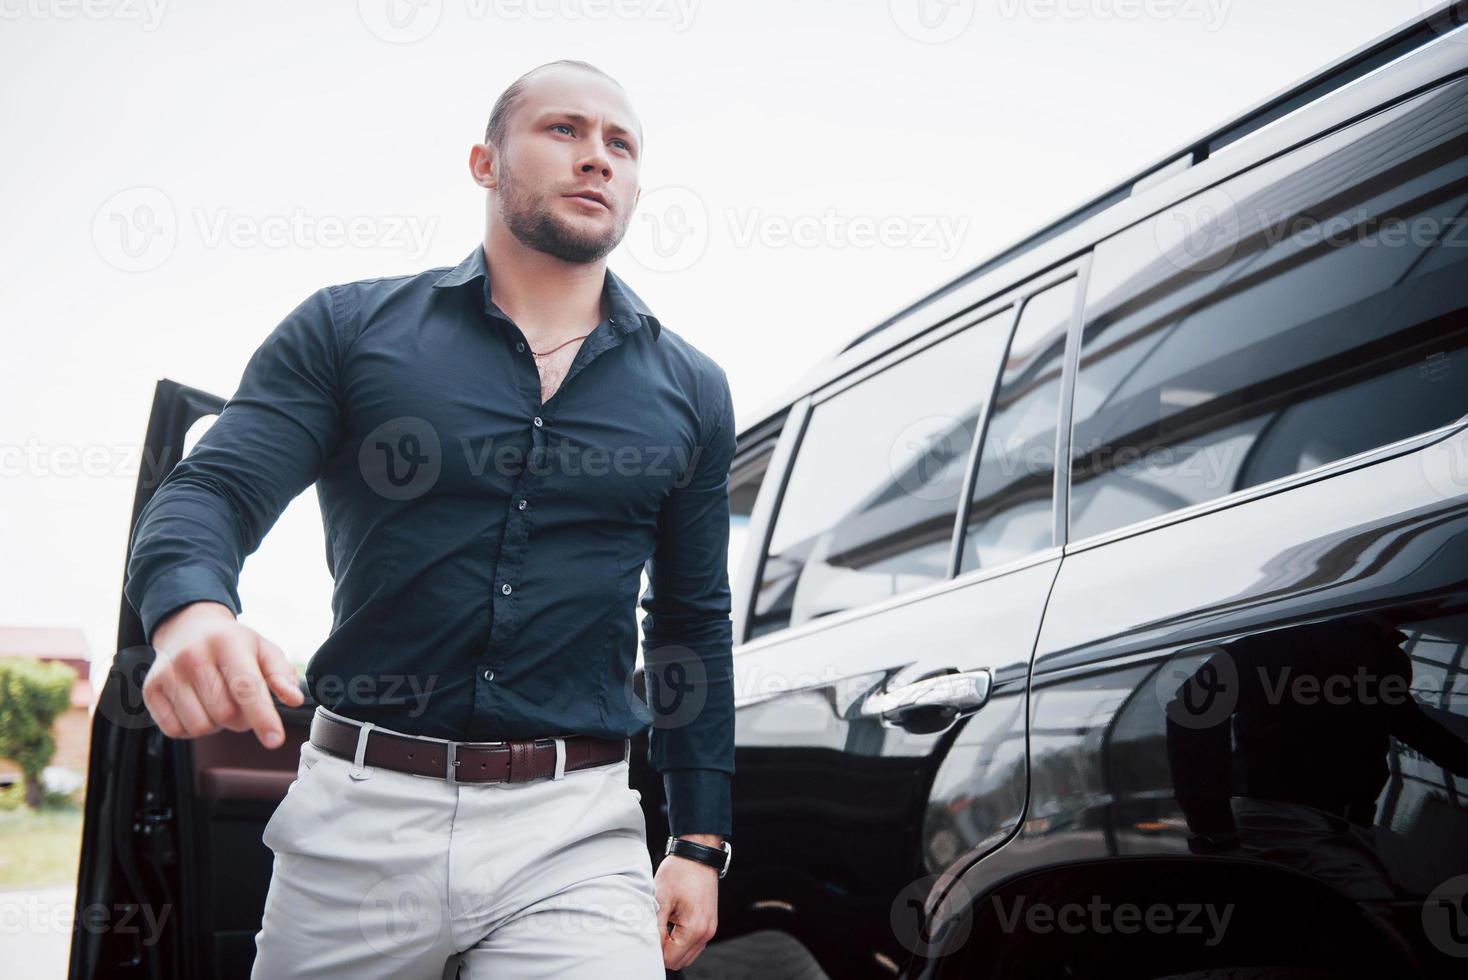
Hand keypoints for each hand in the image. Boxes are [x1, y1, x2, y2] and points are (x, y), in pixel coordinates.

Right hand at [143, 600, 303, 748]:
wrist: (187, 627)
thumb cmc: (232, 643)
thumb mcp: (262, 648)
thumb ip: (281, 674)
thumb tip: (294, 699)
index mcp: (227, 642)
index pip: (246, 687)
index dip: (262, 717)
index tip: (275, 740)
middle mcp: (192, 656)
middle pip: (226, 713)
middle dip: (242, 718)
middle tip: (242, 701)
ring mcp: (167, 673)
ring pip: (201, 726)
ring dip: (217, 725)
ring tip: (217, 700)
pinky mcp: (150, 690)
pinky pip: (176, 731)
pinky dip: (192, 728)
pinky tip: (197, 706)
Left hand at [654, 833, 720, 969]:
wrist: (698, 854)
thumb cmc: (680, 872)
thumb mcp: (661, 898)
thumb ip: (655, 927)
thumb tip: (649, 946)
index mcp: (694, 929)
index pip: (671, 959)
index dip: (655, 952)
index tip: (647, 936)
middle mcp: (706, 932)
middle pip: (680, 961)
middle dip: (664, 951)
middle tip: (653, 931)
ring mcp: (709, 928)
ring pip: (688, 954)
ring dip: (673, 946)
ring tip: (663, 925)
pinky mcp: (709, 923)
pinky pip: (694, 943)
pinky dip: (681, 940)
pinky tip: (672, 923)